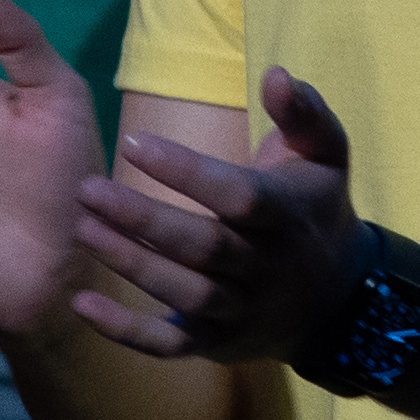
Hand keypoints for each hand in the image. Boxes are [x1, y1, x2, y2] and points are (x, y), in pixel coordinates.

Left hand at [72, 67, 371, 368]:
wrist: (337, 300)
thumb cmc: (315, 208)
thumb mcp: (325, 154)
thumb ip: (302, 112)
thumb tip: (276, 74)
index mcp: (285, 215)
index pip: (235, 195)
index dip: (186, 172)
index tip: (134, 143)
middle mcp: (264, 268)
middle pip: (201, 246)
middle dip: (142, 219)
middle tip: (86, 189)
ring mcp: (239, 311)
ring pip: (182, 292)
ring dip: (129, 263)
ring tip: (82, 228)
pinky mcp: (217, 343)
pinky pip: (169, 345)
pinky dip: (126, 332)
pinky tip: (82, 304)